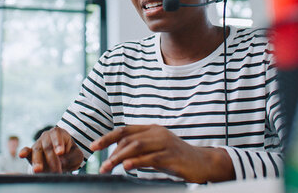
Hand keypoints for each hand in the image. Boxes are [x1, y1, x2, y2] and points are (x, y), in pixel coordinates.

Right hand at [18, 127, 83, 172]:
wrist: (62, 160)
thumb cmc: (70, 155)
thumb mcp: (76, 156)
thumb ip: (71, 158)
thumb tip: (61, 162)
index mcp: (59, 133)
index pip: (57, 136)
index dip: (58, 144)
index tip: (60, 153)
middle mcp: (47, 136)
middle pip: (47, 146)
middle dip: (51, 159)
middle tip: (56, 171)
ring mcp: (38, 144)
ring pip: (37, 151)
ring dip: (38, 161)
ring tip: (38, 170)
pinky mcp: (31, 152)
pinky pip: (27, 151)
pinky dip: (24, 152)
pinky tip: (21, 155)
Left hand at [90, 125, 233, 182]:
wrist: (204, 163)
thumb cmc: (177, 157)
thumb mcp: (156, 150)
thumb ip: (140, 150)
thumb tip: (120, 157)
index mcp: (152, 129)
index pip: (125, 131)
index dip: (107, 137)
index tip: (93, 146)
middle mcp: (157, 133)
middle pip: (128, 139)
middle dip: (111, 152)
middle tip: (101, 166)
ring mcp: (165, 143)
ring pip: (136, 147)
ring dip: (119, 158)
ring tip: (108, 167)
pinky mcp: (171, 155)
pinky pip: (151, 157)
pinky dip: (137, 162)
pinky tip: (127, 166)